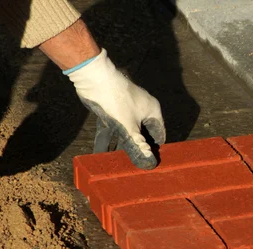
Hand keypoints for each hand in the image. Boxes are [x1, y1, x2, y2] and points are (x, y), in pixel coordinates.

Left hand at [66, 49, 165, 169]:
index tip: (149, 163)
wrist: (93, 77)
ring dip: (121, 147)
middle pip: (142, 135)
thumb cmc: (115, 99)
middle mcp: (141, 109)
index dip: (155, 149)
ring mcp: (126, 109)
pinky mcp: (113, 110)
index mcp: (152, 111)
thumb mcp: (128, 127)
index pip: (159, 134)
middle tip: (133, 166)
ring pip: (126, 132)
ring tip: (117, 163)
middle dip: (137, 149)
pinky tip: (100, 154)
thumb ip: (137, 146)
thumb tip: (148, 163)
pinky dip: (108, 140)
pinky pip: (112, 129)